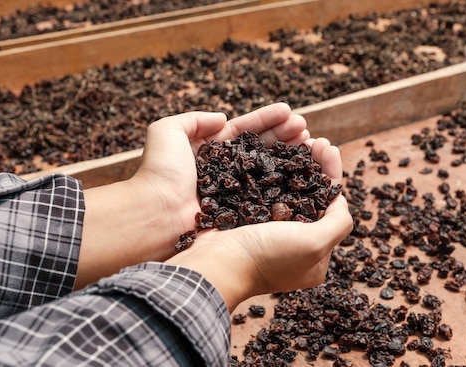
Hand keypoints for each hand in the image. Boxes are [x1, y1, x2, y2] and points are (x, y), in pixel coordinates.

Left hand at [133, 102, 310, 235]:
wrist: (156, 215)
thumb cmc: (160, 173)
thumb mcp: (166, 131)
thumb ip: (192, 119)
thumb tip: (222, 118)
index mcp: (209, 151)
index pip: (243, 130)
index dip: (267, 120)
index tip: (289, 111)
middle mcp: (224, 172)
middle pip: (260, 148)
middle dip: (284, 135)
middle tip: (305, 127)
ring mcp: (234, 193)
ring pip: (268, 169)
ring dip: (289, 154)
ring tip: (309, 141)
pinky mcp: (240, 213)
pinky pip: (267, 194)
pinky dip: (286, 183)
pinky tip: (302, 172)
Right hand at [165, 138, 352, 311]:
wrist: (215, 263)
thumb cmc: (267, 256)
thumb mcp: (315, 244)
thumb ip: (338, 222)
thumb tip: (340, 199)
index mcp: (312, 255)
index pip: (331, 208)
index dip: (331, 176)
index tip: (329, 148)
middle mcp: (291, 242)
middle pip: (309, 195)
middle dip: (314, 164)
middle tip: (315, 140)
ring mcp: (266, 229)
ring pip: (285, 187)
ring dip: (292, 161)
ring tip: (297, 137)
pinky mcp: (244, 217)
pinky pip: (261, 187)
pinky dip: (268, 167)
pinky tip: (271, 148)